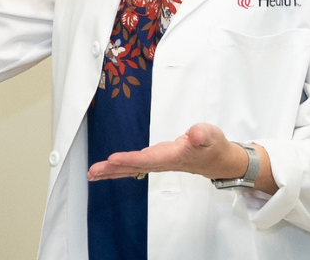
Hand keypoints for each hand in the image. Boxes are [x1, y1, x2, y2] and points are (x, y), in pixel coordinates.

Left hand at [86, 122, 275, 193]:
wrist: (218, 159)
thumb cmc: (213, 146)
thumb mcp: (211, 135)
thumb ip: (203, 135)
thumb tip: (196, 134)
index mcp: (173, 156)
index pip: (148, 159)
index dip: (130, 160)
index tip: (113, 159)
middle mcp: (162, 162)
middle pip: (134, 167)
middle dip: (113, 169)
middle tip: (93, 172)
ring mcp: (157, 163)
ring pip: (131, 169)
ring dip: (111, 171)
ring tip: (91, 174)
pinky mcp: (155, 161)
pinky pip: (133, 166)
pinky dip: (118, 168)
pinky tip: (106, 170)